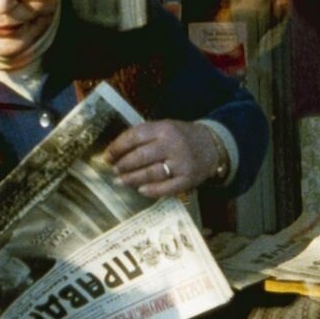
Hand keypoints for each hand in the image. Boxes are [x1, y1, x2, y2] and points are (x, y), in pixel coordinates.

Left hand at [106, 120, 229, 197]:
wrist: (212, 146)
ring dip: (132, 179)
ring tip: (121, 181)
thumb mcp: (165, 128)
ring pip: (151, 173)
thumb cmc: (181, 137)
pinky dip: (151, 190)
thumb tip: (115, 152)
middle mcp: (173, 145)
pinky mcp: (188, 179)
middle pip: (141, 156)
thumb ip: (144, 136)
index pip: (135, 137)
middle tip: (114, 170)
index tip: (107, 156)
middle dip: (123, 165)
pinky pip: (166, 188)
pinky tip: (141, 190)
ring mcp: (182, 163)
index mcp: (164, 128)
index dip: (117, 147)